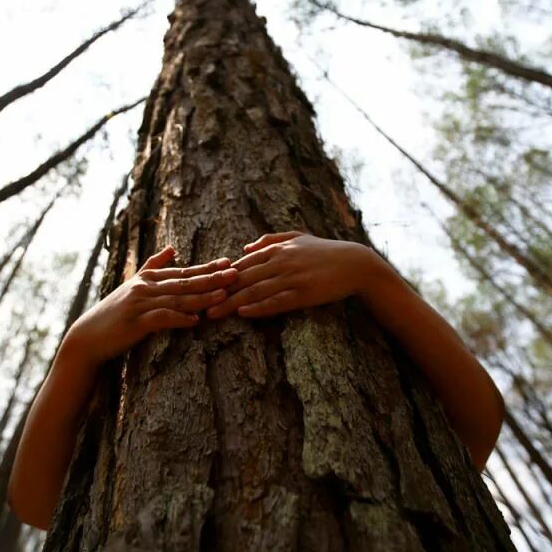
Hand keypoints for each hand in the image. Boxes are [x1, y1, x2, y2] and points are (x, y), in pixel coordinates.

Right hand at [62, 246, 237, 367]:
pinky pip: (162, 318)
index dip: (207, 267)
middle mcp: (145, 287)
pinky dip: (179, 318)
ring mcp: (140, 303)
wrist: (89, 336)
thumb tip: (172, 247)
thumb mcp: (133, 283)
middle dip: (212, 278)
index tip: (229, 262)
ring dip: (202, 297)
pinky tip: (195, 320)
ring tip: (223, 295)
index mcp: (148, 277)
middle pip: (185, 282)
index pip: (184, 271)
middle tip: (235, 273)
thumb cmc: (114, 312)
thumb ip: (153, 265)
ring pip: (177, 299)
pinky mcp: (135, 322)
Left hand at [207, 231, 378, 318]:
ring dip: (232, 304)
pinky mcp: (304, 293)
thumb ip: (271, 240)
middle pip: (243, 279)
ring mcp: (292, 278)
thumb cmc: (325, 251)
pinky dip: (259, 308)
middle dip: (219, 292)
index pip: (242, 263)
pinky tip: (244, 314)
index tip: (202, 286)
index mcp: (278, 249)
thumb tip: (245, 247)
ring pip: (255, 292)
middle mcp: (281, 261)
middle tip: (197, 303)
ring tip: (212, 314)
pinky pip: (277, 302)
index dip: (221, 276)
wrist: (355, 263)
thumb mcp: (298, 237)